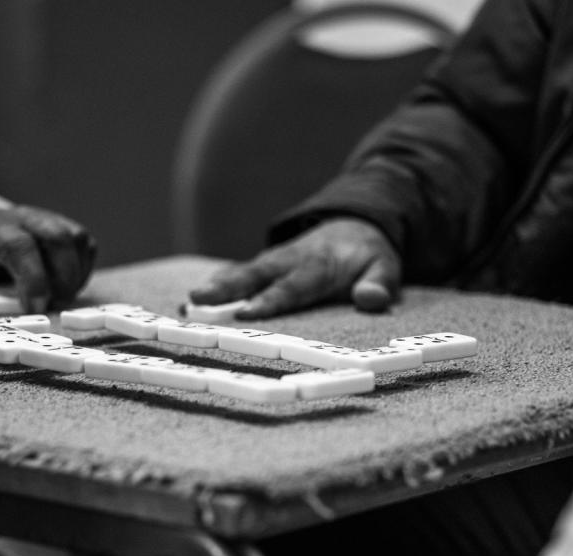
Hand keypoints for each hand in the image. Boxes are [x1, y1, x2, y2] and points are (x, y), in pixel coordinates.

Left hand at [0, 206, 95, 317]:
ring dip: (74, 275)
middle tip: (54, 305)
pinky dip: (82, 270)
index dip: (33, 280)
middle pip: (57, 237)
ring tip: (59, 297)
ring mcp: (49, 220)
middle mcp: (25, 217)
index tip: (35, 309)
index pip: (20, 247)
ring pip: (77, 240)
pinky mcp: (67, 229)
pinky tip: (66, 286)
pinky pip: (86, 246)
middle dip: (63, 277)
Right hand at [189, 217, 401, 318]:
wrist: (355, 225)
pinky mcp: (265, 267)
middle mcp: (289, 260)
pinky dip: (215, 286)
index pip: (292, 285)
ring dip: (214, 287)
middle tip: (197, 300)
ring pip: (241, 274)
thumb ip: (380, 283)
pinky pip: (238, 275)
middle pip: (255, 276)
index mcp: (317, 264)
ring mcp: (273, 262)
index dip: (270, 300)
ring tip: (187, 303)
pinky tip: (190, 303)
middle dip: (226, 288)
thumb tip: (370, 299)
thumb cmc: (368, 254)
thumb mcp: (385, 266)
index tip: (246, 313)